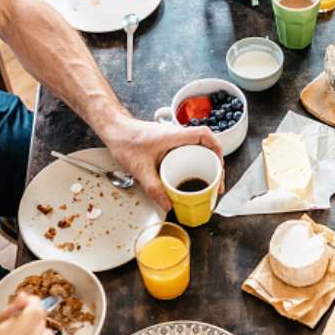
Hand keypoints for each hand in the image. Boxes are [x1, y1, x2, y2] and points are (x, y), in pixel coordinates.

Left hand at [101, 116, 223, 210]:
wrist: (114, 130)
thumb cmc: (125, 140)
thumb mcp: (139, 168)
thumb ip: (154, 188)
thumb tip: (168, 204)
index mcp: (174, 136)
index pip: (204, 135)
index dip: (217, 148)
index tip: (220, 164)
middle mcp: (177, 135)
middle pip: (206, 145)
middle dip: (215, 163)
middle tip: (216, 182)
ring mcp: (174, 139)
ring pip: (198, 149)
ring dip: (205, 163)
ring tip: (207, 182)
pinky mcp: (169, 144)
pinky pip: (187, 152)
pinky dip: (193, 163)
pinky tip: (189, 177)